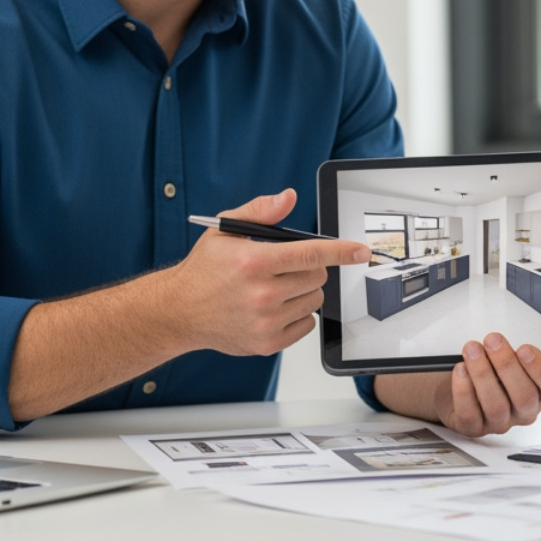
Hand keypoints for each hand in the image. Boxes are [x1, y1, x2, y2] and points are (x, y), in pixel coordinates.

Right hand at [169, 189, 370, 356]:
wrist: (178, 312)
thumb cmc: (204, 269)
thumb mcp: (226, 230)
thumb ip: (260, 211)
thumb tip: (288, 197)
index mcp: (253, 262)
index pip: (311, 254)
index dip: (342, 251)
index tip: (361, 251)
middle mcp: (260, 294)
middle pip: (317, 277)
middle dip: (310, 268)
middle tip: (285, 267)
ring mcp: (264, 322)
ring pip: (314, 300)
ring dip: (304, 291)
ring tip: (276, 287)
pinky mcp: (267, 344)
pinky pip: (307, 325)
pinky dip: (298, 314)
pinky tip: (274, 307)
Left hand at [431, 333, 540, 436]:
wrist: (459, 387)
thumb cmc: (490, 371)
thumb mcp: (508, 358)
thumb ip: (513, 353)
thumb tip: (503, 343)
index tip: (525, 349)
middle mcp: (523, 411)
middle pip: (524, 397)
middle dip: (507, 365)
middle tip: (493, 341)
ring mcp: (500, 423)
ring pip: (496, 406)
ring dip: (482, 373)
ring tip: (473, 351)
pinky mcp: (474, 428)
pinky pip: (470, 414)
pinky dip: (464, 390)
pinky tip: (461, 370)